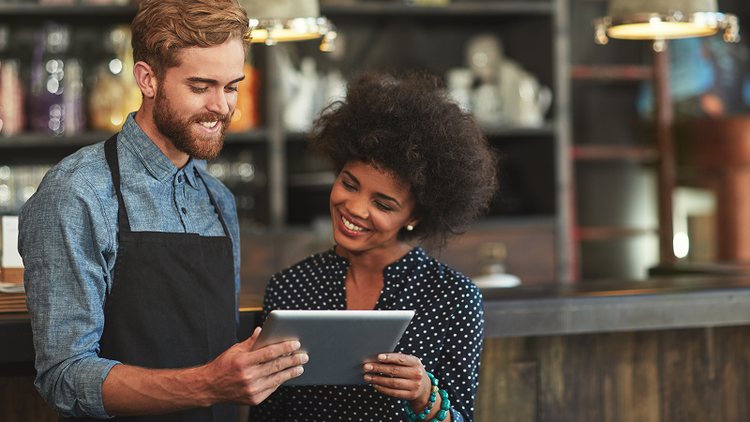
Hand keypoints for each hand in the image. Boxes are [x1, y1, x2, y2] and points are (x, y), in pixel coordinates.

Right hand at [101, 327, 307, 414]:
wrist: (210, 387)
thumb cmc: (223, 366)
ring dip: (291, 372)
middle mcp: (248, 376)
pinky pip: (272, 388)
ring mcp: (251, 389)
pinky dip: (280, 381)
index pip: (269, 353)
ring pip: (277, 379)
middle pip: (276, 366)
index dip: (284, 348)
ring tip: (300, 367)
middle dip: (293, 360)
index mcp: (243, 361)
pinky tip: (286, 375)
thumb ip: (251, 341)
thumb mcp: (235, 350)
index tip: (295, 344)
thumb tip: (263, 329)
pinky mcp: (254, 399)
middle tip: (304, 355)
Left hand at [362, 353, 431, 408]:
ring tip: (367, 376)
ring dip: (377, 379)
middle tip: (366, 367)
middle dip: (378, 368)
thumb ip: (397, 360)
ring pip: (392, 383)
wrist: (424, 388)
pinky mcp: (409, 395)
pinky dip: (382, 388)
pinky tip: (375, 384)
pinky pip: (393, 392)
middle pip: (394, 371)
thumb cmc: (412, 371)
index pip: (401, 359)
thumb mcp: (410, 363)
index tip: (378, 357)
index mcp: (415, 363)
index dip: (389, 358)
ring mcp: (414, 386)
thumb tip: (377, 359)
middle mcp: (416, 374)